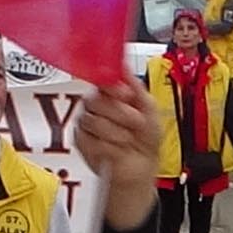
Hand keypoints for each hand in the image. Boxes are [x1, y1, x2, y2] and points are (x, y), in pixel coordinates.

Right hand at [76, 82, 163, 229]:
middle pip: (94, 100)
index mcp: (112, 94)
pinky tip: (116, 148)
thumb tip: (123, 66)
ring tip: (127, 138)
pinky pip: (89, 140)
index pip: (101, 79)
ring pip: (93, 121)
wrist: (142, 166)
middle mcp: (98, 106)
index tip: (125, 94)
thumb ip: (135, 85)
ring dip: (116, 133)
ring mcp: (88, 124)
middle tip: (135, 122)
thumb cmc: (146, 139)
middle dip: (120, 114)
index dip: (112, 87)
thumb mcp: (150, 108)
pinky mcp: (82, 142)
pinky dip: (107, 147)